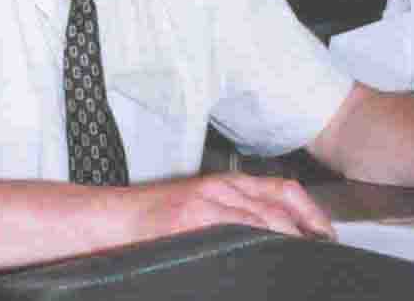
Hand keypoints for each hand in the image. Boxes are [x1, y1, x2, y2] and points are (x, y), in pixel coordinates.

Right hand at [131, 172, 334, 240]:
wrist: (115, 218)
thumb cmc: (153, 217)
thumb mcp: (198, 204)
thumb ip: (232, 212)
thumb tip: (271, 232)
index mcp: (223, 183)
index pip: (281, 188)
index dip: (310, 211)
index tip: (324, 233)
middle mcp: (220, 187)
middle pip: (280, 203)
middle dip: (307, 228)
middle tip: (319, 249)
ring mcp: (208, 202)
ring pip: (266, 217)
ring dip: (289, 238)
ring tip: (300, 256)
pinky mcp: (194, 219)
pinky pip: (240, 229)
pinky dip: (261, 240)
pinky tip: (268, 255)